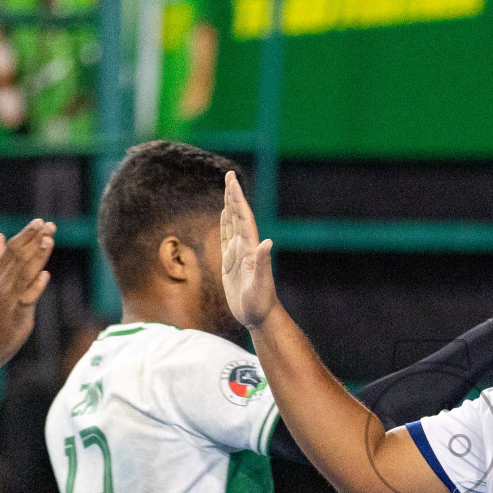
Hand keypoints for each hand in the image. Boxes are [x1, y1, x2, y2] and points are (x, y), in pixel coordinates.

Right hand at [0, 218, 54, 362]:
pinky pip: (26, 298)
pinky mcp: (14, 314)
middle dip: (32, 239)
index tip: (39, 223)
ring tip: (48, 240)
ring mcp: (5, 298)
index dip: (24, 236)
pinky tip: (45, 274)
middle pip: (17, 257)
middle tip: (48, 224)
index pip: (9, 251)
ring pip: (22, 272)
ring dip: (36, 256)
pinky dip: (36, 286)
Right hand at [221, 172, 277, 327]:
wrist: (260, 317)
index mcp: (251, 249)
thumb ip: (263, 264)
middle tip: (229, 176)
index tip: (232, 181)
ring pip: (232, 225)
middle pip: (238, 216)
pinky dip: (225, 225)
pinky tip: (224, 217)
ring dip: (230, 206)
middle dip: (233, 196)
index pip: (243, 218)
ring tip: (227, 189)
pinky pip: (226, 239)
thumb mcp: (261, 285)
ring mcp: (239, 255)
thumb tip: (268, 242)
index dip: (237, 199)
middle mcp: (246, 248)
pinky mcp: (231, 264)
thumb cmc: (261, 304)